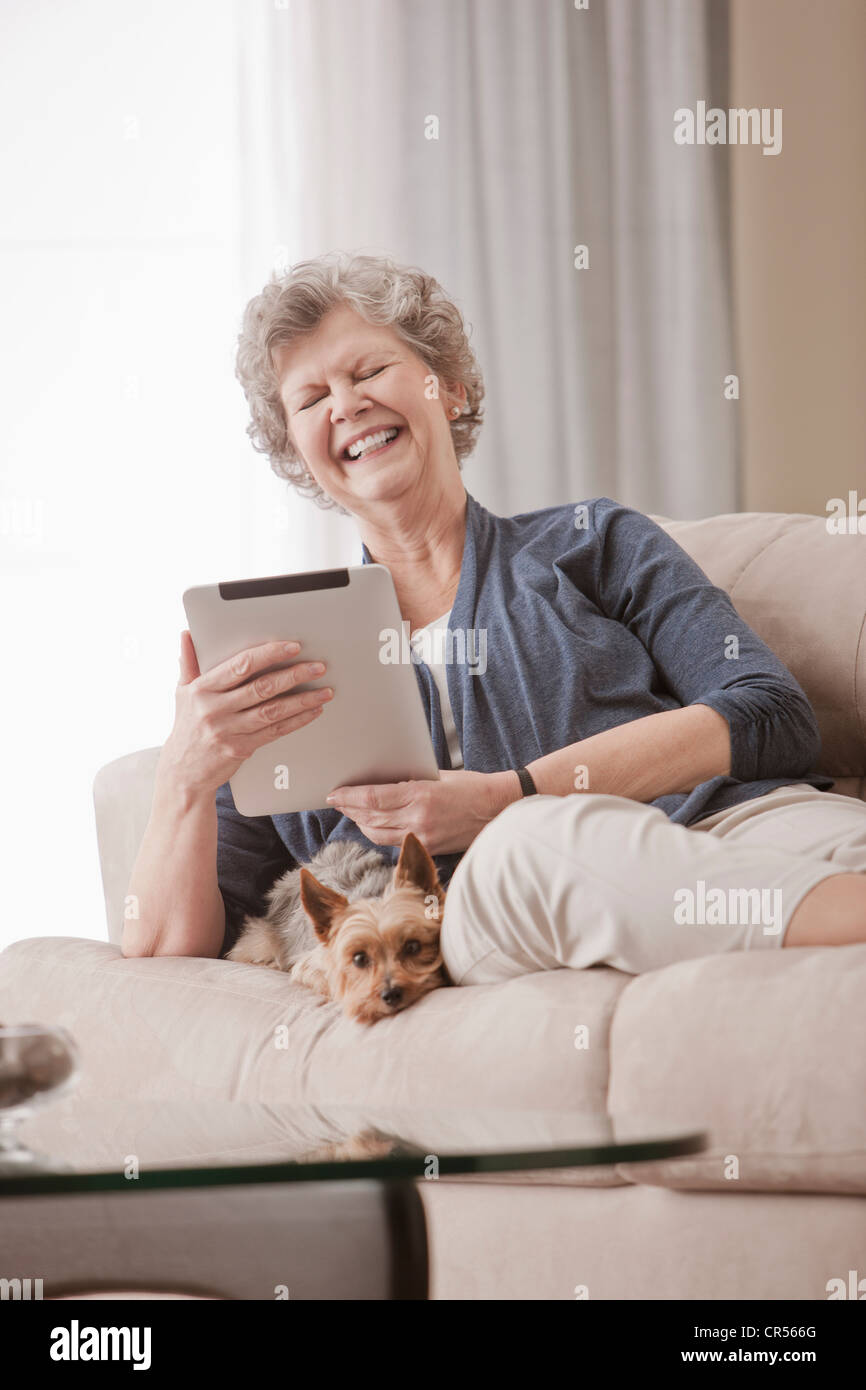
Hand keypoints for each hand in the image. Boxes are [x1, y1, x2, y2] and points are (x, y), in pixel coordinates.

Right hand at [157, 630, 334, 799]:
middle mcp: (214, 709)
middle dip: (294, 675)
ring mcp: (228, 730)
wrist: (183, 772)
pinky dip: (297, 720)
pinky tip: (312, 711)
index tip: (292, 647)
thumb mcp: (182, 692)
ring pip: (273, 711)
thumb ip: (188, 662)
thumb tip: (187, 634)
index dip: (269, 654)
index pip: (240, 665)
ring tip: (324, 691)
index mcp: (201, 689)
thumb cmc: (186, 726)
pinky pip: (275, 731)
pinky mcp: (241, 749)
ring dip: (302, 700)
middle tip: (317, 667)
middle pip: (262, 687)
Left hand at [325, 769, 521, 854]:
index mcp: (421, 795)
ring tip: (350, 812)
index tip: (334, 793)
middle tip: (337, 800)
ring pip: (378, 834)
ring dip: (361, 823)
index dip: (349, 797)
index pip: (372, 799)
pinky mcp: (429, 847)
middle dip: (350, 810)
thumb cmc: (472, 786)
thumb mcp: (437, 776)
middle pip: (371, 818)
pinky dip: (379, 832)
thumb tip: (380, 783)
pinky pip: (394, 842)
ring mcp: (423, 836)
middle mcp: (419, 819)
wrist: (500, 809)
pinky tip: (373, 824)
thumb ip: (408, 782)